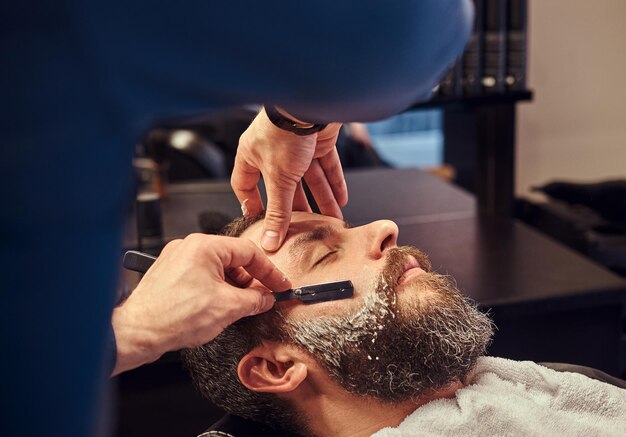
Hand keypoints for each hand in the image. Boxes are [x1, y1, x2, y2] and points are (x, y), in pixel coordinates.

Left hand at [111, 234, 290, 375]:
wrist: (138, 332)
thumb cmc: (172, 316)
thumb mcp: (228, 308)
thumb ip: (255, 299)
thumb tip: (266, 298)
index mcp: (204, 246)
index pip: (248, 252)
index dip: (269, 271)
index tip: (279, 285)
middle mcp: (188, 247)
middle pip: (232, 258)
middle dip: (250, 280)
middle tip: (262, 297)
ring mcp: (176, 259)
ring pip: (216, 268)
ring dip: (232, 286)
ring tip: (240, 306)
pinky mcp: (169, 274)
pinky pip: (201, 276)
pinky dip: (215, 289)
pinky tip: (220, 306)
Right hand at [231, 107, 347, 251]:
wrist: (311, 103)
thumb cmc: (284, 133)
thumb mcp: (279, 179)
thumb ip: (277, 212)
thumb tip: (269, 242)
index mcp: (251, 155)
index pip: (245, 184)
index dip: (253, 204)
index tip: (261, 222)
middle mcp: (272, 150)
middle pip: (283, 186)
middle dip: (297, 207)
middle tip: (305, 227)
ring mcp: (296, 145)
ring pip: (308, 178)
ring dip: (321, 198)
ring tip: (331, 219)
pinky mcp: (318, 139)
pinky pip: (326, 165)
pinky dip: (334, 182)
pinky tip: (341, 200)